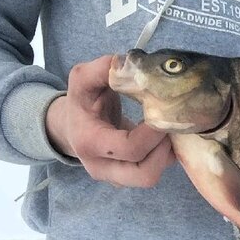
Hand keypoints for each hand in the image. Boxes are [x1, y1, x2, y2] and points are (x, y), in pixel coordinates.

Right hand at [45, 55, 174, 187]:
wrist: (71, 126)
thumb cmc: (81, 102)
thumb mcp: (82, 79)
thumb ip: (102, 68)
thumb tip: (128, 62)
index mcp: (90, 142)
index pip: (130, 148)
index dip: (153, 133)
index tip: (162, 111)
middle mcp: (101, 167)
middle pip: (145, 175)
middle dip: (164, 150)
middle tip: (168, 124)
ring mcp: (115, 177)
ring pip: (151, 177)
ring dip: (166, 154)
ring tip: (167, 128)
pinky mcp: (127, 178)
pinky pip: (154, 173)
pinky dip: (166, 157)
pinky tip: (165, 136)